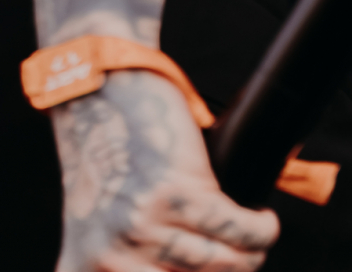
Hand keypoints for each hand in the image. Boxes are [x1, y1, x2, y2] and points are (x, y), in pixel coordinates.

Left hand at [51, 70, 279, 270]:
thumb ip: (129, 266)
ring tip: (254, 242)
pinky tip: (263, 221)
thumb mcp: (98, 231)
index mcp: (88, 270)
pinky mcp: (176, 192)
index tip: (215, 269)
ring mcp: (142, 227)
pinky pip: (238, 228)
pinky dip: (260, 230)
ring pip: (226, 264)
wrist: (97, 97)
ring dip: (250, 256)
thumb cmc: (105, 164)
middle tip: (241, 259)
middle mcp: (112, 260)